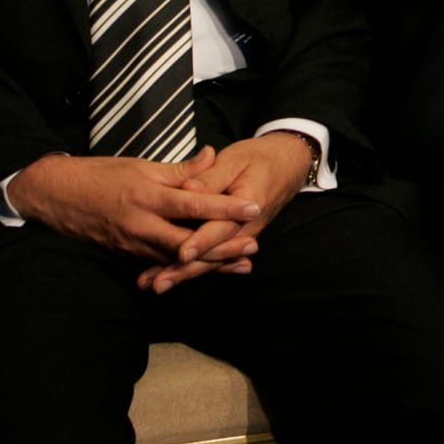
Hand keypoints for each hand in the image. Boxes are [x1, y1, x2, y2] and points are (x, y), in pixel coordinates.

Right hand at [3, 148, 261, 268]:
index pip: (193, 205)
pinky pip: (161, 262)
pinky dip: (184, 267)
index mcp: (147, 196)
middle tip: (253, 248)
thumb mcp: (141, 165)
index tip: (252, 208)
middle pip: (189, 243)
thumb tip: (213, 156)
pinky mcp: (128, 254)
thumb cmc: (100, 174)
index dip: (224, 208)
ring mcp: (133, 244)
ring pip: (176, 258)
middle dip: (222, 249)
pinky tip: (205, 270)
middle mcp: (141, 225)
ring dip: (208, 263)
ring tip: (239, 264)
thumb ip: (180, 168)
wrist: (55, 196)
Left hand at [140, 133, 316, 294]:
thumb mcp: (236, 159)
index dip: (200, 241)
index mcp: (249, 204)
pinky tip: (169, 276)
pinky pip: (212, 256)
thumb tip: (187, 189)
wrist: (288, 164)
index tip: (181, 253)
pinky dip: (192, 267)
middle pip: (213, 253)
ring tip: (156, 284)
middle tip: (158, 282)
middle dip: (185, 269)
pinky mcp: (232, 237)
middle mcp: (246, 227)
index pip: (221, 228)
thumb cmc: (260, 159)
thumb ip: (210, 177)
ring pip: (210, 260)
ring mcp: (241, 236)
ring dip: (183, 274)